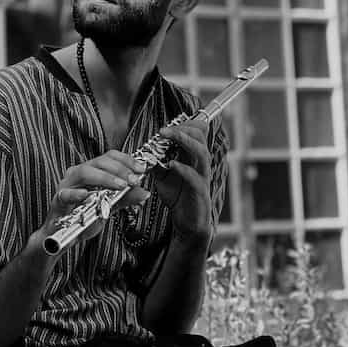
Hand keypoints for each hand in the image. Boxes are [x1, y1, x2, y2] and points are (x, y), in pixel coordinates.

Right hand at [44, 150, 150, 247]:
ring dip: (105, 178)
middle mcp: (78, 173)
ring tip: (120, 186)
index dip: (126, 160)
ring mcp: (67, 185)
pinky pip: (65, 194)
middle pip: (99, 161)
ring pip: (84, 172)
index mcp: (91, 171)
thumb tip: (145, 192)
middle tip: (134, 181)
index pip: (109, 157)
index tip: (141, 169)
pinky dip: (76, 193)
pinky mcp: (58, 200)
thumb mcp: (109, 207)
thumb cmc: (84, 217)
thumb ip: (125, 198)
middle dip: (120, 169)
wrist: (63, 235)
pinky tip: (87, 195)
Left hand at [153, 116, 212, 243]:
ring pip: (201, 153)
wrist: (188, 222)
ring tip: (167, 137)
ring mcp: (203, 177)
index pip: (197, 131)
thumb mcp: (163, 175)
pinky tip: (171, 165)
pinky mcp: (200, 192)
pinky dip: (183, 169)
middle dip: (182, 129)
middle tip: (163, 130)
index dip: (184, 124)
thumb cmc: (178, 196)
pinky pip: (195, 177)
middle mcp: (201, 164)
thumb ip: (156, 161)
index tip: (166, 125)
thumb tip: (144, 149)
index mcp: (194, 156)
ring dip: (184, 141)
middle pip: (200, 137)